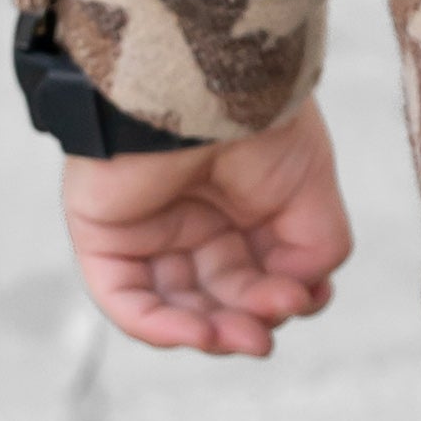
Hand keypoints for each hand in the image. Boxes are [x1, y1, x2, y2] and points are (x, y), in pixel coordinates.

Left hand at [59, 99, 352, 360]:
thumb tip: (304, 298)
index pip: (257, 271)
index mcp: (238, 200)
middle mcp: (191, 216)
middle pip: (219, 294)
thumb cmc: (259, 118)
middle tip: (270, 326)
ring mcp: (145, 226)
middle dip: (249, 317)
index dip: (283, 295)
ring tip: (246, 338)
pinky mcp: (103, 233)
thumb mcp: (310, 185)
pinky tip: (200, 332)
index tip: (305, 297)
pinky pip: (125, 298)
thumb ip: (318, 247)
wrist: (204, 82)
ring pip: (175, 305)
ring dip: (212, 332)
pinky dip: (160, 326)